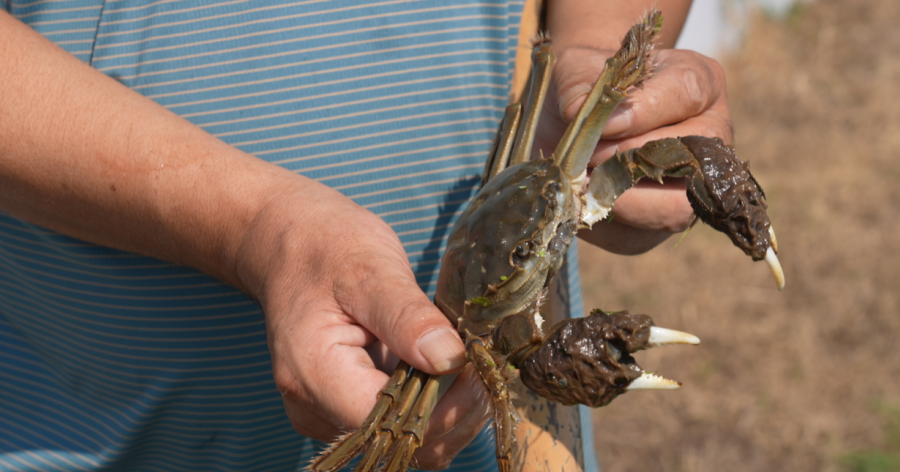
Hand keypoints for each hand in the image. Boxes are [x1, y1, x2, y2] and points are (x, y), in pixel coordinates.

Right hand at [233, 179, 490, 468]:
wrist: (292, 246)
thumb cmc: (328, 249)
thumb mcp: (372, 269)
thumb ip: (409, 317)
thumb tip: (449, 359)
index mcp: (313, 373)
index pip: (388, 423)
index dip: (442, 408)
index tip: (476, 370)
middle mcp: (313, 407)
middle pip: (398, 442)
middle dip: (451, 413)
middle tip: (481, 365)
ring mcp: (326, 413)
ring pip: (403, 442)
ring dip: (446, 414)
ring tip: (468, 367)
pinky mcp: (343, 408)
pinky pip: (396, 426)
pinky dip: (430, 408)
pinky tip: (447, 374)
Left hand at [536, 47, 733, 253]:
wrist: (566, 120)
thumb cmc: (582, 86)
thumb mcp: (574, 68)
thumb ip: (577, 83)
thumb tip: (577, 112)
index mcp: (698, 85)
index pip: (686, 96)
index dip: (640, 113)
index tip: (601, 124)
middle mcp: (710, 139)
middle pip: (689, 161)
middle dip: (629, 164)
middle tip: (587, 159)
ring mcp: (692, 188)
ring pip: (672, 209)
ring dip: (617, 199)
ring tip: (581, 181)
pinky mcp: (659, 225)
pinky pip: (636, 237)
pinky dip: (601, 222)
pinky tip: (579, 201)